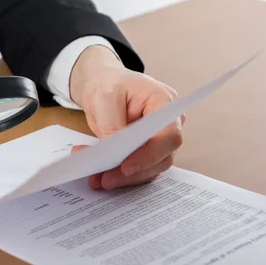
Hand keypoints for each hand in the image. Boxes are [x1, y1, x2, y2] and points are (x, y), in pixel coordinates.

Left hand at [69, 45, 184, 189]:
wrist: (103, 85)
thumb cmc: (108, 84)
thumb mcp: (105, 97)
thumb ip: (112, 125)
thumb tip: (115, 154)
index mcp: (165, 103)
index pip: (168, 135)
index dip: (150, 154)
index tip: (126, 167)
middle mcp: (169, 124)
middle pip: (160, 157)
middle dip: (132, 172)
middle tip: (105, 179)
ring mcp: (160, 139)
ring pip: (149, 168)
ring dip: (123, 178)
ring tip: (96, 180)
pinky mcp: (146, 151)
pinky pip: (138, 169)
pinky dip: (119, 175)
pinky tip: (98, 176)